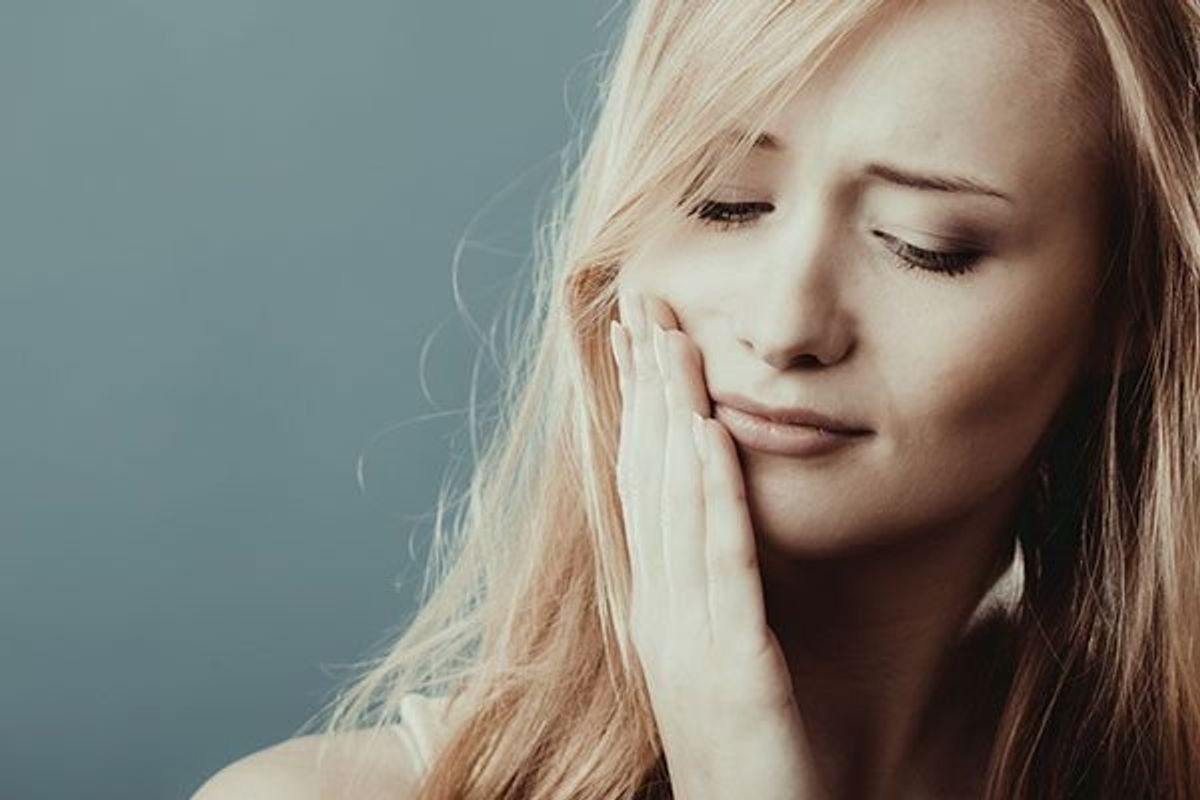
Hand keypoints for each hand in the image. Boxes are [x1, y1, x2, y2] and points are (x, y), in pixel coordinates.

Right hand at [610, 290, 825, 799]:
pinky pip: (722, 565)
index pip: (639, 490)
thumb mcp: (721, 666)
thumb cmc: (751, 760)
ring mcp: (688, 642)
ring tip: (671, 341)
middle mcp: (658, 617)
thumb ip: (713, 600)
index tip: (633, 343)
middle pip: (648, 480)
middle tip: (642, 308)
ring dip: (673, 419)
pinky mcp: (732, 668)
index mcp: (655, 613)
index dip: (634, 411)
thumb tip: (713, 534)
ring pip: (676, 507)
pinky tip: (712, 435)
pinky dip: (714, 493)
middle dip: (645, 390)